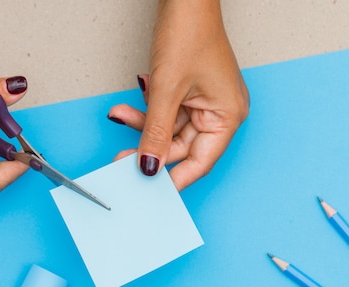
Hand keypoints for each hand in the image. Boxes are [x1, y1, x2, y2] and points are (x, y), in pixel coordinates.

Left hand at [107, 0, 248, 190]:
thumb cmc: (190, 32)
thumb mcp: (166, 90)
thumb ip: (155, 133)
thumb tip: (148, 166)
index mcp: (228, 116)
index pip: (200, 161)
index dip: (174, 178)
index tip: (150, 191)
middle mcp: (221, 112)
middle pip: (182, 147)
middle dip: (150, 148)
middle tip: (122, 159)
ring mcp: (206, 102)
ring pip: (170, 130)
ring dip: (144, 127)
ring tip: (120, 120)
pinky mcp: (191, 93)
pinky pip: (166, 113)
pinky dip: (146, 112)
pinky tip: (126, 110)